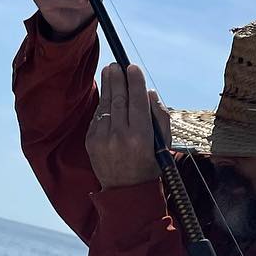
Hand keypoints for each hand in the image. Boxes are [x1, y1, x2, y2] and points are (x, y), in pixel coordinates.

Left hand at [87, 63, 171, 187]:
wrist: (126, 191)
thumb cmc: (150, 165)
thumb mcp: (163, 143)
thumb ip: (160, 116)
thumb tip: (148, 93)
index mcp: (141, 137)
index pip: (137, 100)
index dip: (135, 81)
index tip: (133, 67)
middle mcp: (120, 136)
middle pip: (118, 98)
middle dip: (118, 78)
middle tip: (117, 64)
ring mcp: (103, 139)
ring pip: (106, 105)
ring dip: (108, 86)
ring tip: (109, 71)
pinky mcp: (91, 142)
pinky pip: (97, 117)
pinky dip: (103, 103)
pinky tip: (107, 94)